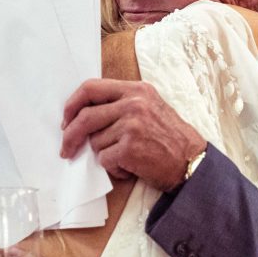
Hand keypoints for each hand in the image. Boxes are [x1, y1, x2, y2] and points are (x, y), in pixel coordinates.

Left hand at [60, 79, 205, 191]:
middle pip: (85, 116)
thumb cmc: (169, 138)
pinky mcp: (129, 148)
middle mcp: (134, 104)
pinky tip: (130, 167)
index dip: (72, 104)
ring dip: (105, 155)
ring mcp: (131, 125)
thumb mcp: (149, 107)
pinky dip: (114, 168)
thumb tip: (83, 114)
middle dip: (70, 136)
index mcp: (136, 90)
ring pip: (95, 142)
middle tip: (66, 149)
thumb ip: (120, 104)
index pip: (91, 87)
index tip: (66, 119)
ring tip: (126, 158)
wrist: (191, 161)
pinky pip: (104, 160)